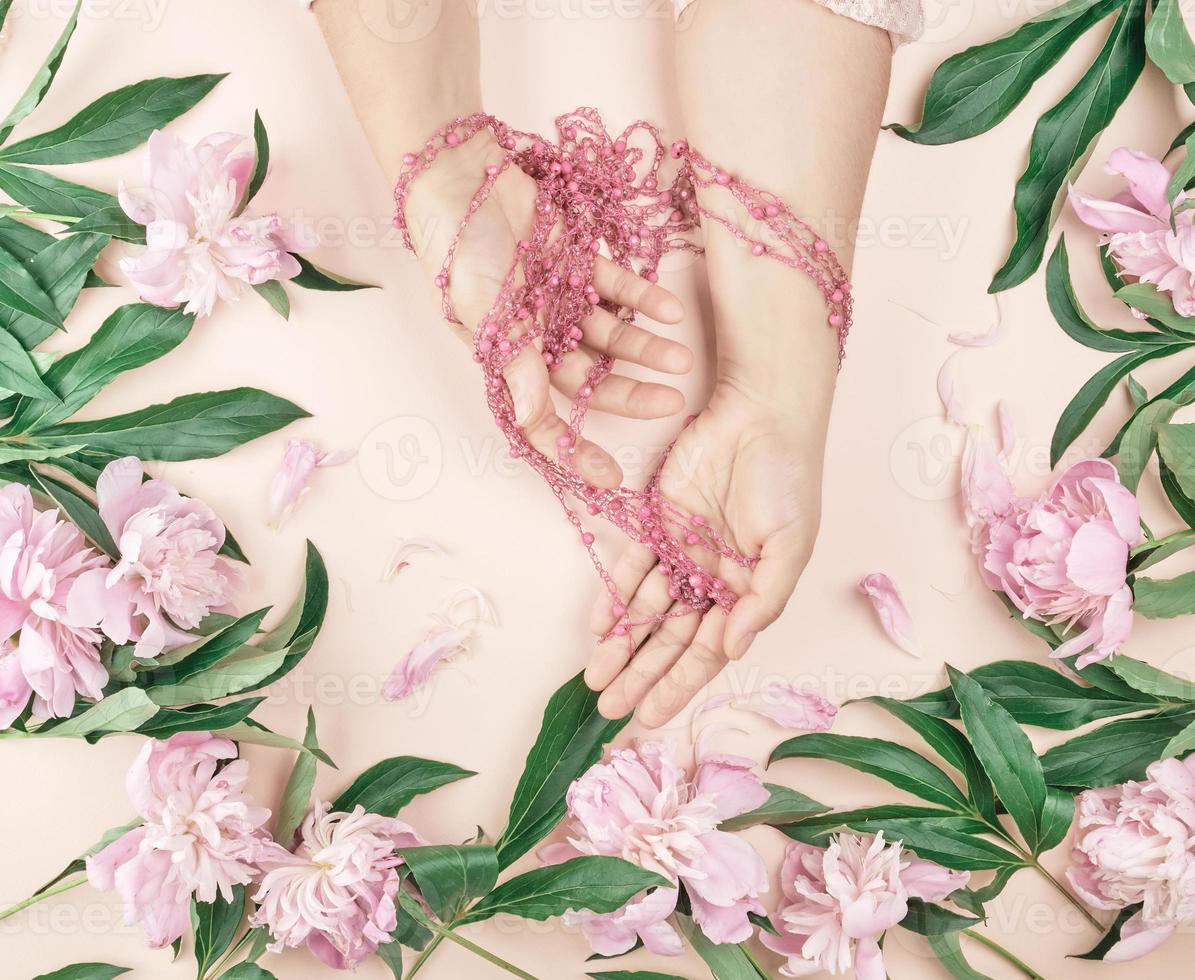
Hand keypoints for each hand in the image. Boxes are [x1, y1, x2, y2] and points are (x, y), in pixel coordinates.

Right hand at [404, 132, 692, 487]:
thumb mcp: (483, 311)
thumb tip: (532, 417)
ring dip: (645, 349)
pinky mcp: (576, 262)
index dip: (574, 450)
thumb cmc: (459, 249)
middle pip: (589, 379)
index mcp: (507, 357)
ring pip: (610, 337)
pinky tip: (671, 311)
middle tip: (672, 401)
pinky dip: (643, 300)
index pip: (543, 418)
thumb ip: (514, 362)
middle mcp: (536, 336)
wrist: (459, 177)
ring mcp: (559, 300)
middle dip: (629, 394)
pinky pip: (617, 290)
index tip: (612, 477)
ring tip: (682, 358)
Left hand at [584, 379, 826, 727]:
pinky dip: (615, 595)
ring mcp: (683, 550)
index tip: (651, 718)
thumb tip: (734, 650)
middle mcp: (712, 577)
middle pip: (672, 639)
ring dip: (622, 645)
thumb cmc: (788, 480)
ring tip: (596, 680)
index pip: (709, 651)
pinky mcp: (657, 520)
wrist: (762, 414)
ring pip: (647, 609)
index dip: (680, 685)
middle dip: (642, 676)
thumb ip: (762, 602)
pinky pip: (631, 566)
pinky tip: (599, 626)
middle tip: (612, 710)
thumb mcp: (789, 548)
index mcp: (747, 590)